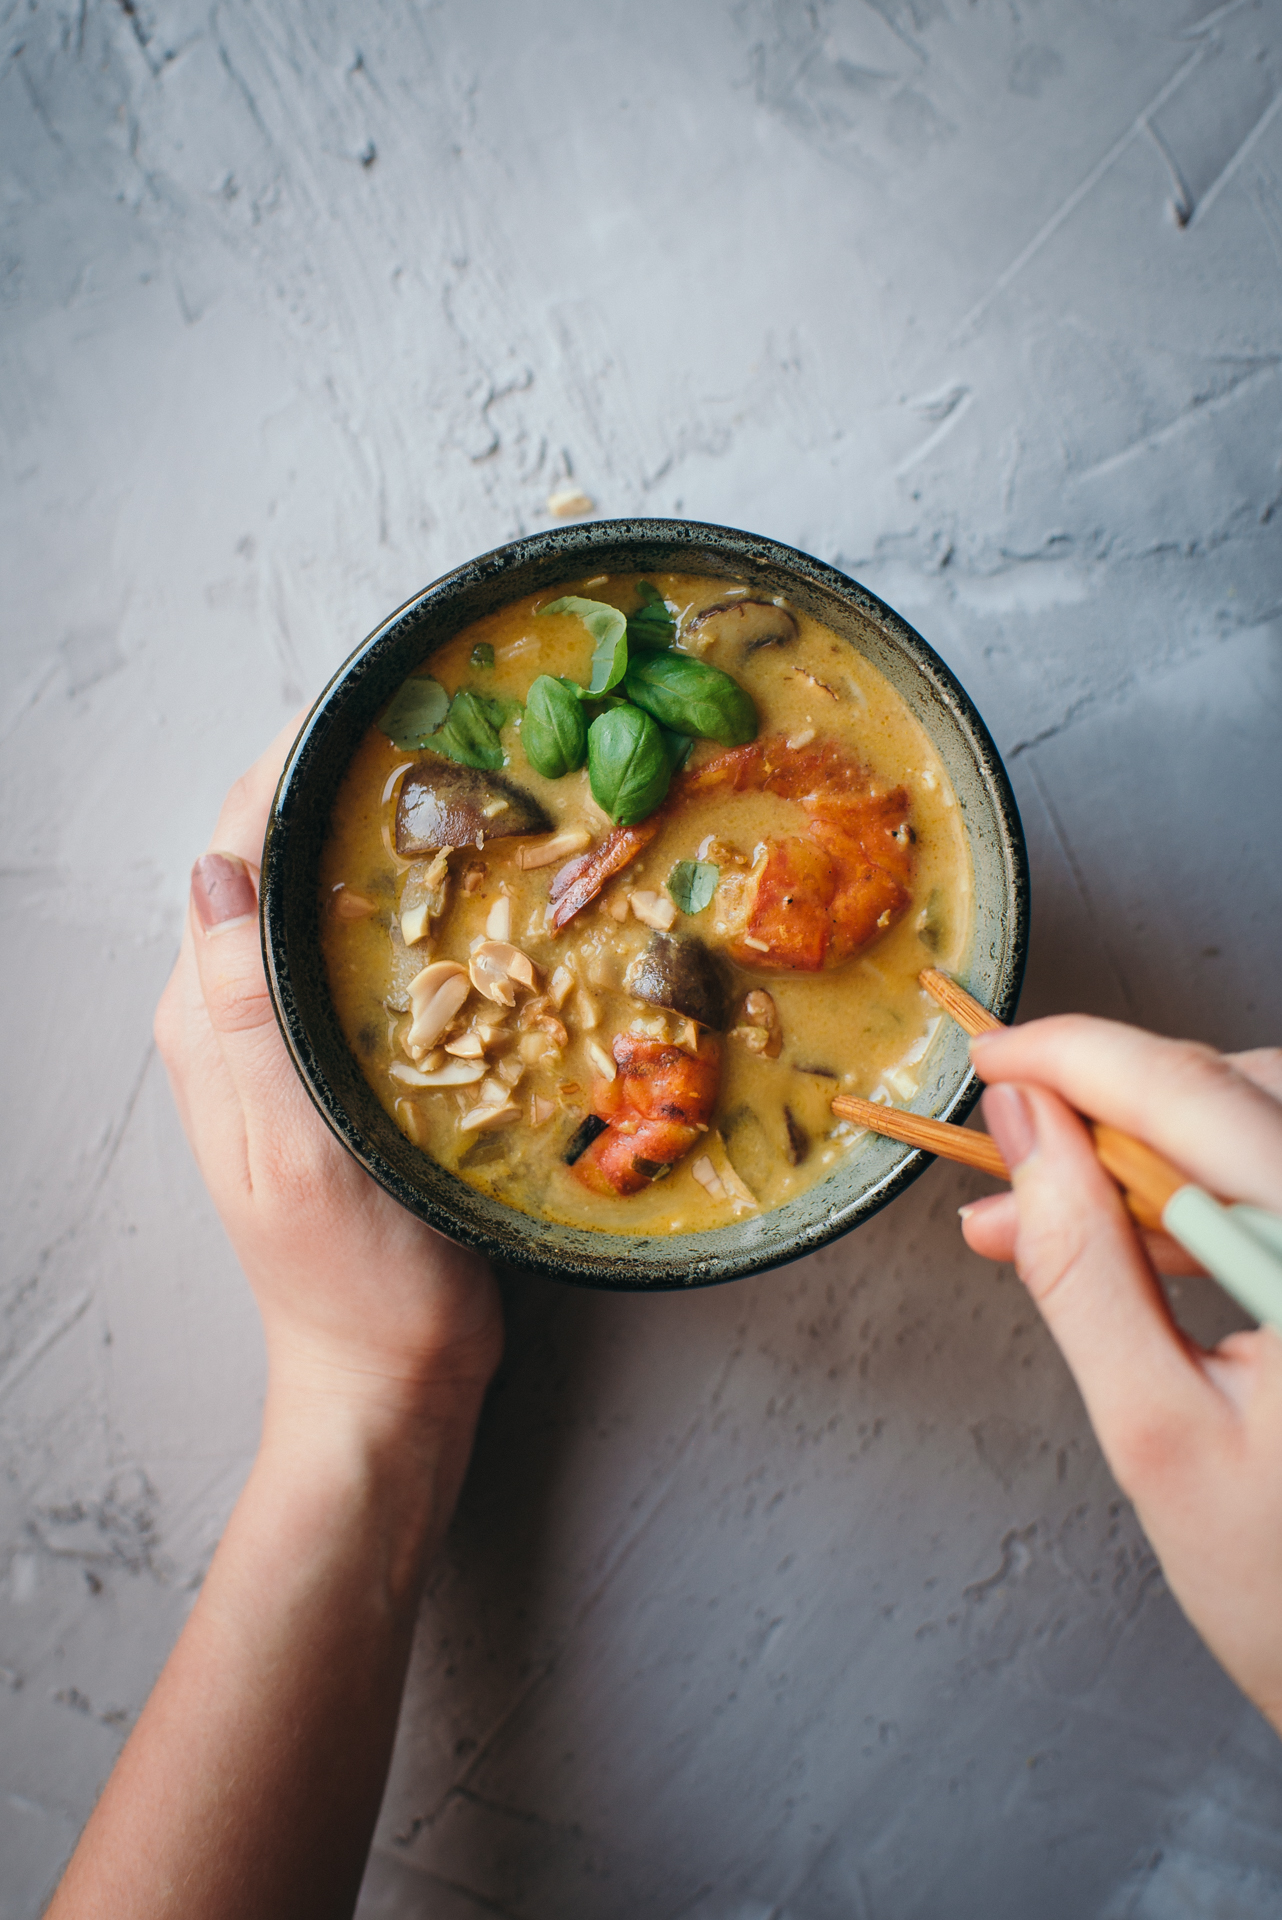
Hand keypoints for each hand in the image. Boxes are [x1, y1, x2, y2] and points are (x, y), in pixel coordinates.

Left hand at [51, 726, 503, 1919]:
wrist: (389, 1376)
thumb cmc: (358, 1280)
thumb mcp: (303, 1149)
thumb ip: (249, 1013)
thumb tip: (215, 869)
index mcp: (209, 1016)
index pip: (240, 846)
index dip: (299, 761)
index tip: (382, 698)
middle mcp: (233, 1011)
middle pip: (280, 855)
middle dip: (347, 778)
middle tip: (449, 723)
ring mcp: (285, 1036)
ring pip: (323, 896)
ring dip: (381, 832)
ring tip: (471, 778)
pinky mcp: (335, 1061)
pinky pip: (360, 949)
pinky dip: (409, 901)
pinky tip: (475, 887)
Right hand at [960, 1016, 1281, 1730]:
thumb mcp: (1155, 1432)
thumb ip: (1082, 1267)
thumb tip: (1023, 1128)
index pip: (1197, 1096)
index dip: (1077, 1059)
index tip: (990, 1060)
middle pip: (1236, 1092)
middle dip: (1107, 1111)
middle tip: (1007, 1173)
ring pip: (1256, 1122)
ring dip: (1145, 1155)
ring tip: (1044, 1224)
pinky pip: (1274, 1180)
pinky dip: (1197, 1192)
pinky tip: (1128, 1243)